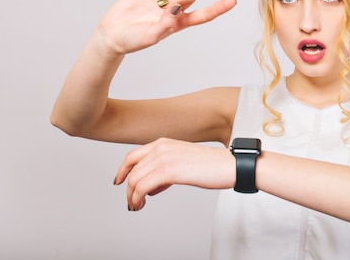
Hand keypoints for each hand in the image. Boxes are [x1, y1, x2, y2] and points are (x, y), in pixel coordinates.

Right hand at [96, 0, 236, 55]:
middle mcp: (175, 9)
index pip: (204, 15)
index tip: (233, 0)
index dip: (219, 8)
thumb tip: (176, 10)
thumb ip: (165, 25)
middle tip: (167, 3)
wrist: (113, 32)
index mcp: (179, 24)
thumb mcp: (151, 37)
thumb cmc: (132, 40)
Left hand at [113, 138, 234, 210]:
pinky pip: (142, 186)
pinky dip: (137, 198)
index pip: (133, 155)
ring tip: (137, 206)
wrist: (230, 166)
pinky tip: (142, 204)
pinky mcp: (169, 170)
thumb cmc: (212, 167)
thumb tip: (152, 186)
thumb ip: (166, 170)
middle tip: (131, 202)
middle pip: (131, 169)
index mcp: (164, 143)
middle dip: (127, 188)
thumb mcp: (183, 163)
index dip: (122, 170)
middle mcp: (161, 147)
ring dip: (132, 196)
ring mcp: (164, 157)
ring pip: (134, 179)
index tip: (118, 182)